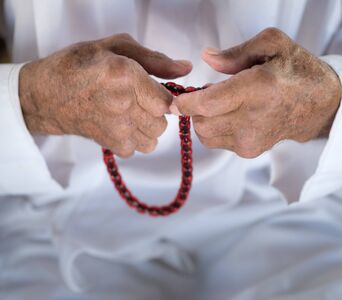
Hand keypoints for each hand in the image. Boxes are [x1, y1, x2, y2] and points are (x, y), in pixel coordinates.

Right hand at [19, 33, 191, 157]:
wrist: (46, 93)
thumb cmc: (80, 65)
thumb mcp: (116, 47)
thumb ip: (155, 59)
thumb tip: (186, 69)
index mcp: (125, 75)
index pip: (167, 101)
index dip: (163, 97)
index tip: (153, 91)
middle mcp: (122, 104)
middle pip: (162, 121)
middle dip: (154, 111)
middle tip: (137, 100)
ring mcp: (116, 128)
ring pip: (153, 138)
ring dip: (146, 127)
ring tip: (128, 113)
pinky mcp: (110, 144)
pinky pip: (138, 149)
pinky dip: (133, 140)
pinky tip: (120, 125)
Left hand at [171, 28, 340, 157]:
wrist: (320, 104)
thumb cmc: (297, 70)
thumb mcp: (273, 44)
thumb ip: (235, 52)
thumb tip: (206, 58)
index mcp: (257, 89)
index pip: (207, 105)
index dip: (184, 103)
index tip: (174, 98)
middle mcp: (252, 120)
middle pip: (200, 123)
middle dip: (194, 108)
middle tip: (205, 93)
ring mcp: (250, 140)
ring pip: (205, 134)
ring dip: (204, 119)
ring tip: (221, 104)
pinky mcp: (249, 152)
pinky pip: (217, 141)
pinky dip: (216, 128)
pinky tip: (233, 115)